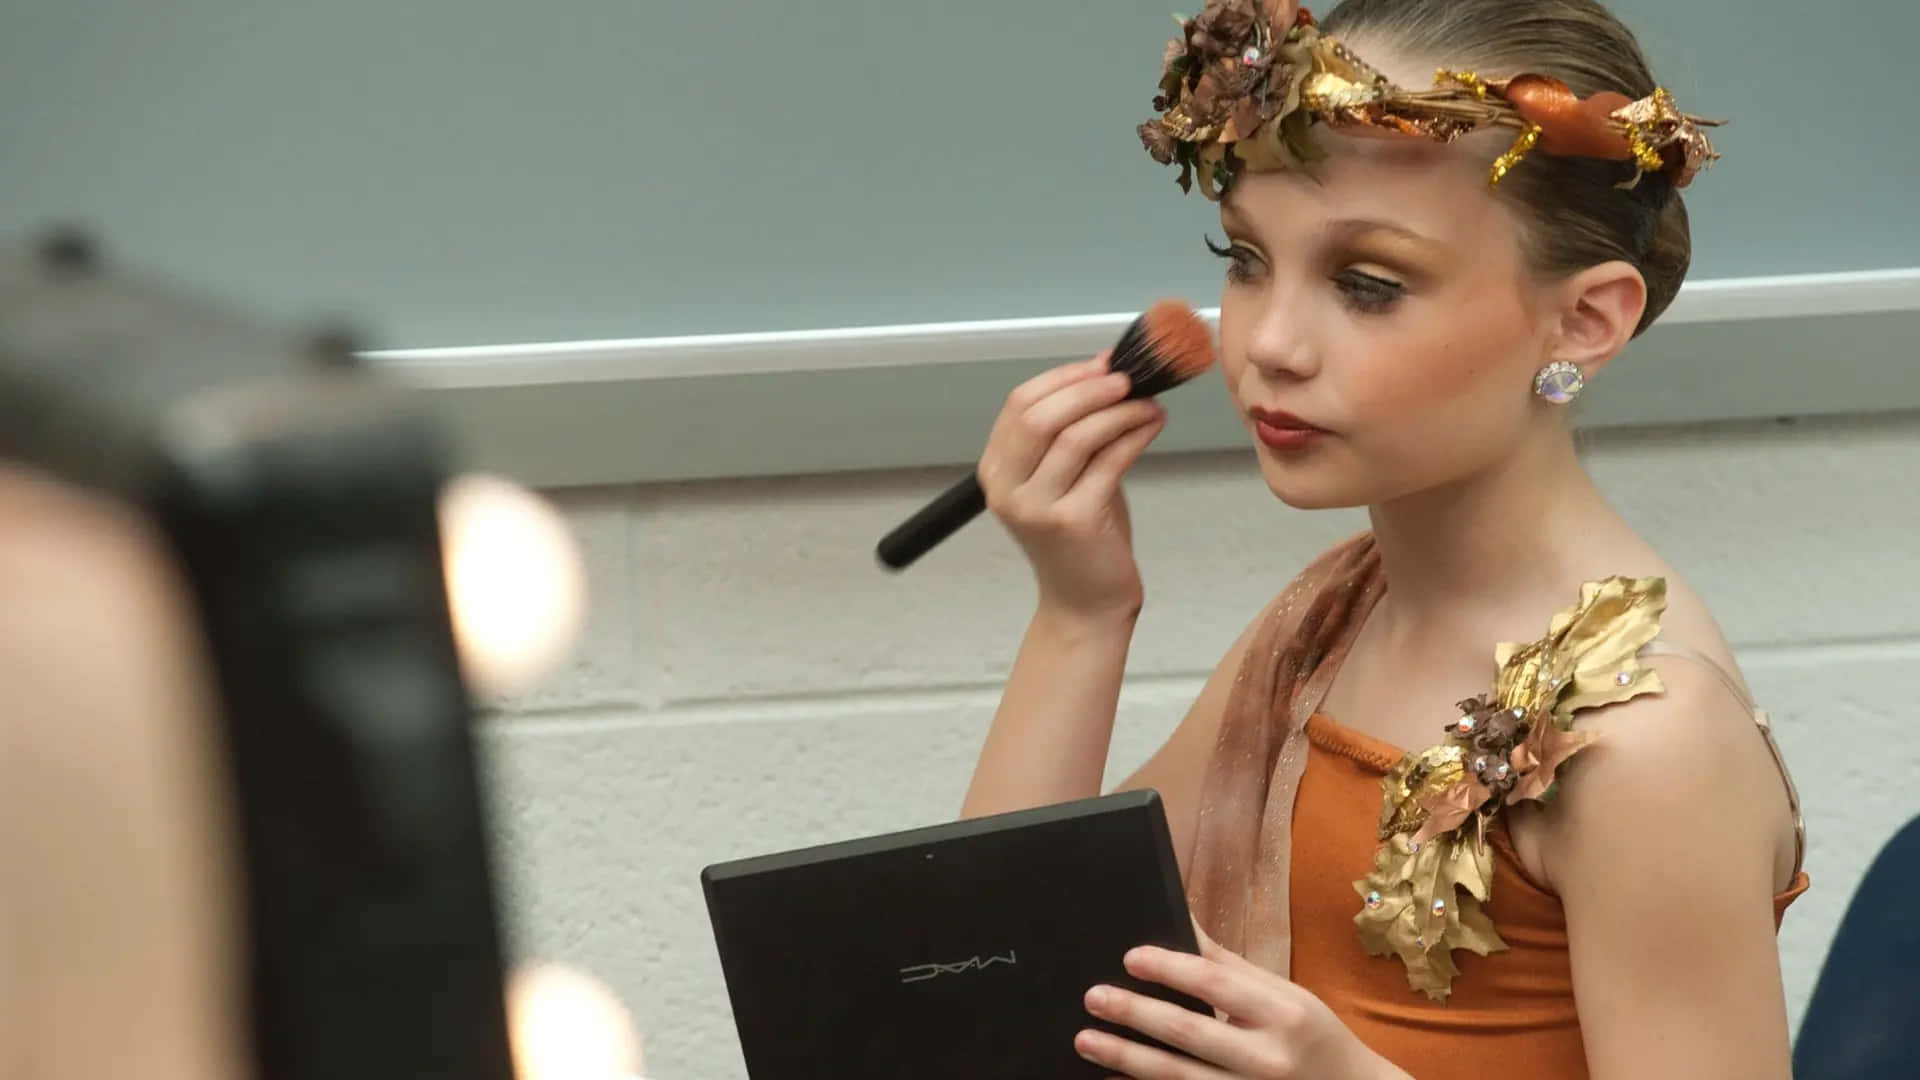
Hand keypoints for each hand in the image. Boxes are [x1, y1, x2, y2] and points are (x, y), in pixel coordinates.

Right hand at [977, 352, 1166, 619]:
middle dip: (1088, 388)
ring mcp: (1036, 507)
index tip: (1103, 365)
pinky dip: (1135, 435)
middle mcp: (1007, 489)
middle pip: (1040, 415)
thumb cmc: (1081, 539)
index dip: (1064, 377)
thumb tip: (1108, 373)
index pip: (1019, 403)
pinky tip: (1153, 424)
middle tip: (1128, 379)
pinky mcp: (1072, 521)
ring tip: (1148, 403)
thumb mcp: (1065, 478)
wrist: (1085, 604)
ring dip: (1118, 410)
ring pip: (1075, 435)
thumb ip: (1074, 432)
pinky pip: (1108, 461)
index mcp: (996, 471)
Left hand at [1075, 920, 1410, 1079]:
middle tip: (1094, 997)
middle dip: (1136, 1014)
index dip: (1169, 968)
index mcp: (1281, 1013)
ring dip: (1126, 1057)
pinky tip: (1114, 1077)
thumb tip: (1181, 921)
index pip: (1215, 984)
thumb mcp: (1284, 994)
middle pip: (1190, 1033)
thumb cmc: (1311, 1035)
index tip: (1129, 957)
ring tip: (1086, 1040)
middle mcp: (1266, 1057)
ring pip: (1178, 1077)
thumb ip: (1229, 965)